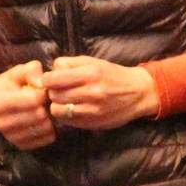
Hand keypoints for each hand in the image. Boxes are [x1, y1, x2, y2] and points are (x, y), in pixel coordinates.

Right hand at [0, 60, 55, 150]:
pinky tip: (43, 121)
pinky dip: (50, 130)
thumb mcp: (17, 72)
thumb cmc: (10, 85)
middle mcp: (2, 122)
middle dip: (46, 106)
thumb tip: (42, 83)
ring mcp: (10, 136)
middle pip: (39, 115)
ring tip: (43, 110)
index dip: (43, 93)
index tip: (42, 90)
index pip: (33, 100)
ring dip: (49, 118)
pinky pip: (46, 139)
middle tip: (45, 101)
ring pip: (44, 128)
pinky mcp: (20, 145)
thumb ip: (31, 71)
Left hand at [43, 55, 159, 130]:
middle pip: (54, 95)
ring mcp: (92, 111)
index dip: (47, 79)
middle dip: (52, 92)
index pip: (54, 79)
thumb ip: (70, 63)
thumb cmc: (113, 75)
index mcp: (90, 74)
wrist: (138, 93)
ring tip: (65, 101)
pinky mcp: (93, 124)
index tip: (49, 79)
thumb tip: (51, 70)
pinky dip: (66, 116)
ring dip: (57, 105)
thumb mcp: (93, 62)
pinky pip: (67, 122)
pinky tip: (73, 109)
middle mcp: (91, 93)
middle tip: (58, 90)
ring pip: (58, 111)